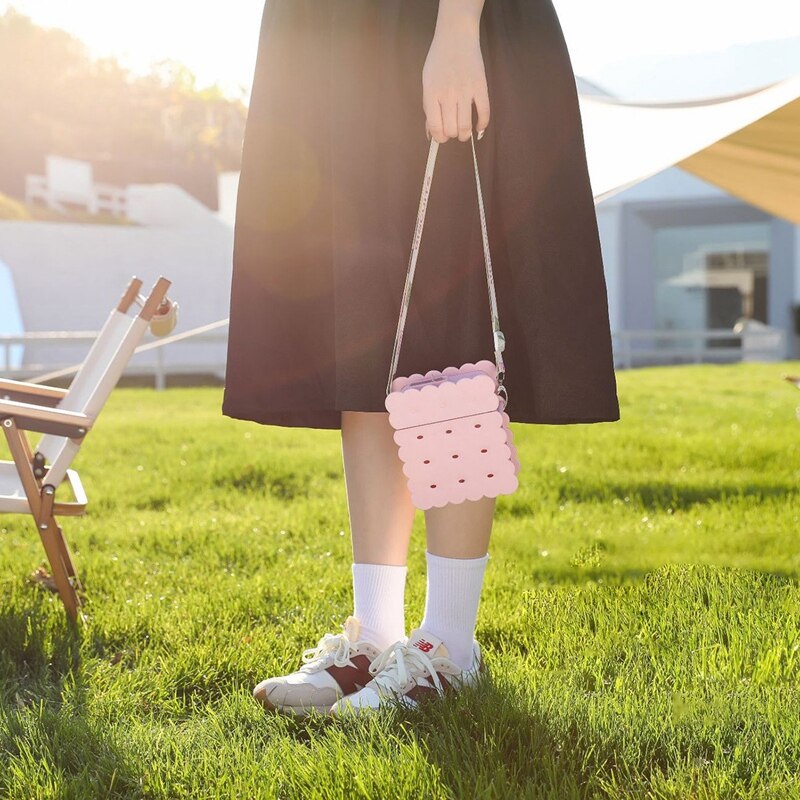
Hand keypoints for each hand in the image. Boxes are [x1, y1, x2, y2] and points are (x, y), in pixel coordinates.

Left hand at [422, 6, 489, 143]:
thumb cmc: (439, 60)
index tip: (441, 137)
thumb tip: (431, 133)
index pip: (435, 126)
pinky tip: (479, 128)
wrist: (456, 36)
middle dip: (451, 135)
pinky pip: (484, 113)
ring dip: (464, 135)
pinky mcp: (480, 87)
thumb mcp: (427, 82)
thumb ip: (429, 107)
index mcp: (432, 93)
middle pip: (450, 129)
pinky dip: (482, 125)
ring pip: (465, 126)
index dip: (438, 137)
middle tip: (452, 131)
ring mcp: (465, 91)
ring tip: (464, 132)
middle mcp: (448, 94)